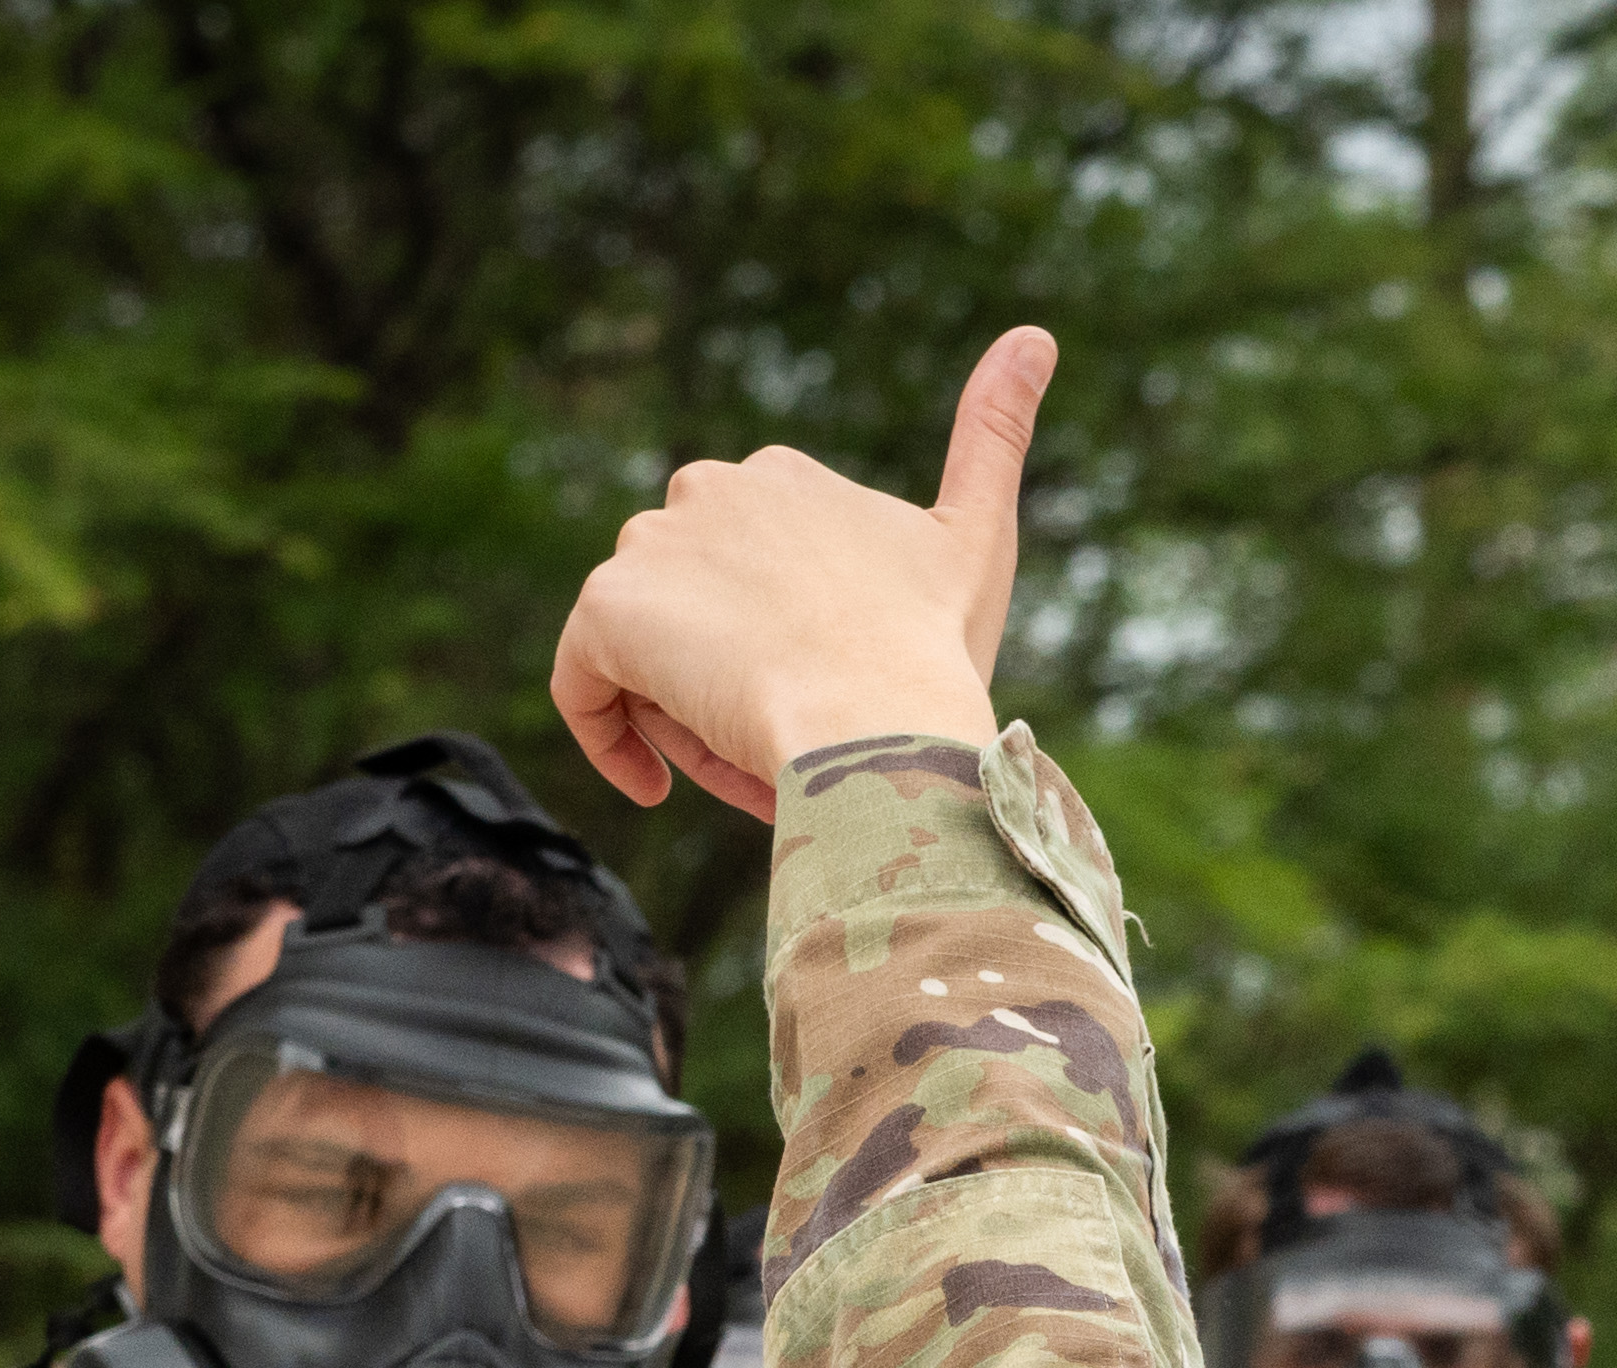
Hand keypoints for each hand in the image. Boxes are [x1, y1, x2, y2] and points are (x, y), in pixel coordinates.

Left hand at [551, 328, 1057, 820]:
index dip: (783, 652)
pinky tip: (653, 784)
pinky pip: (581, 683)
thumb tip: (1035, 332)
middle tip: (795, 740)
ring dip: (686, 712)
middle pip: (693, 613)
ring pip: (647, 652)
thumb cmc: (936, 651)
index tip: (822, 701)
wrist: (881, 721)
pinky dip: (606, 735)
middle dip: (729, 679)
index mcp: (783, 477)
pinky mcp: (608, 609)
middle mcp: (706, 488)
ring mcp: (651, 545)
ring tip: (753, 757)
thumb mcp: (975, 537)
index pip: (750, 581)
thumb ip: (994, 433)